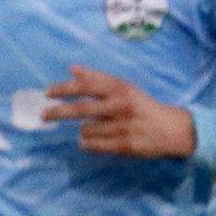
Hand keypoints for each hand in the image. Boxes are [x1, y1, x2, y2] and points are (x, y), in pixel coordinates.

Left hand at [44, 68, 195, 158]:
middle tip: (43, 116)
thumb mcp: (124, 87)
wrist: (172, 129)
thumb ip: (97, 78)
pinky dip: (87, 144)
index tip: (47, 93)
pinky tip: (90, 141)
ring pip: (85, 130)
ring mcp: (123, 126)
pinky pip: (93, 146)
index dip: (64, 89)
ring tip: (92, 129)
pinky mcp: (124, 145)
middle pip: (81, 109)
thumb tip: (72, 68)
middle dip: (58, 112)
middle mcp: (120, 106)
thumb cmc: (141, 106)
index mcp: (120, 89)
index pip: (86, 86)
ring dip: (82, 131)